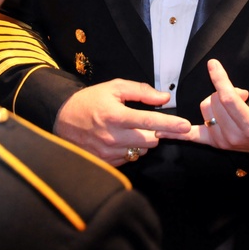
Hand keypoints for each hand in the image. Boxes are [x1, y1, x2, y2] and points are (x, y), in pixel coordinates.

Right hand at [54, 79, 191, 166]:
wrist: (63, 119)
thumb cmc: (91, 101)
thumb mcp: (114, 87)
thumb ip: (141, 91)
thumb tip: (164, 98)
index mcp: (115, 115)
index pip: (149, 121)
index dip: (170, 124)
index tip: (185, 126)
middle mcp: (112, 136)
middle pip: (150, 140)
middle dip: (155, 131)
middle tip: (148, 123)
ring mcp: (108, 152)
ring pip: (141, 151)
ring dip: (142, 141)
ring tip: (129, 129)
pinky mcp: (106, 162)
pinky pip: (129, 158)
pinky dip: (131, 149)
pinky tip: (120, 139)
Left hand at [157, 59, 248, 153]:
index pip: (229, 99)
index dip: (221, 80)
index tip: (213, 64)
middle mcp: (234, 138)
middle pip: (216, 102)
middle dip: (226, 91)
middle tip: (242, 95)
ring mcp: (222, 142)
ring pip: (205, 109)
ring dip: (216, 100)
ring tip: (234, 104)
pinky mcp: (212, 142)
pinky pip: (192, 136)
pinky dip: (177, 134)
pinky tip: (160, 133)